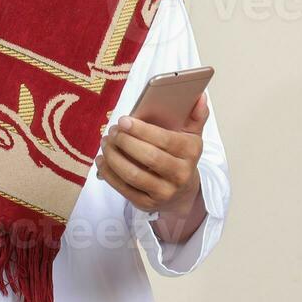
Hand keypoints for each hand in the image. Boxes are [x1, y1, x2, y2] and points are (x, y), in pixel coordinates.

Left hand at [95, 91, 208, 218]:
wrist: (183, 192)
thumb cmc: (181, 156)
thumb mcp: (192, 136)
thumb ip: (196, 115)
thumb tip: (200, 96)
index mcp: (191, 152)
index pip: (165, 140)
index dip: (142, 130)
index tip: (123, 120)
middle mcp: (180, 175)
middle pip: (148, 158)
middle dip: (125, 142)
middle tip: (112, 131)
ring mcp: (164, 192)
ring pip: (133, 175)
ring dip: (114, 157)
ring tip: (106, 143)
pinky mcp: (147, 204)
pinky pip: (123, 189)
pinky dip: (109, 173)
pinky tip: (102, 160)